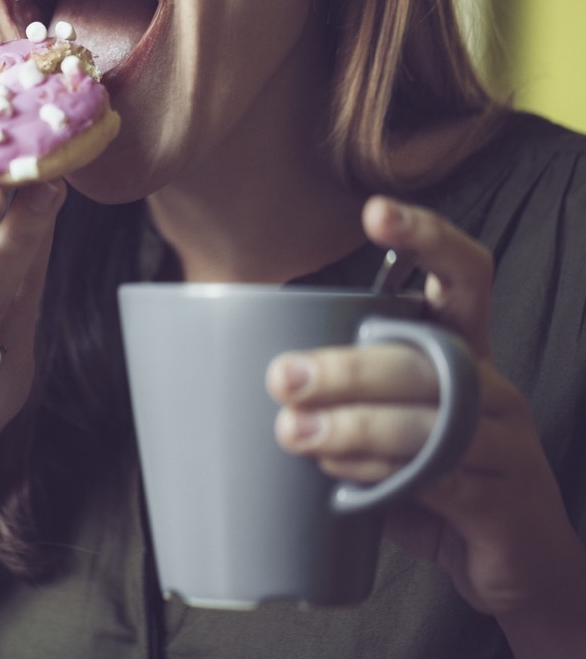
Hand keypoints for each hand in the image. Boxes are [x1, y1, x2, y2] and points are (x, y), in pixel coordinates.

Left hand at [267, 196, 585, 649]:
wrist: (514, 564)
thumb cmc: (437, 482)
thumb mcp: (392, 428)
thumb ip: (348, 400)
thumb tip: (262, 375)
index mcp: (466, 354)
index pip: (464, 276)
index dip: (427, 238)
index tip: (375, 213)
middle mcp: (492, 387)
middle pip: (425, 358)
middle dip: (348, 366)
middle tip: (284, 378)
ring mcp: (506, 442)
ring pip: (431, 419)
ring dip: (355, 426)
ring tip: (294, 433)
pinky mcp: (503, 497)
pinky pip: (441, 478)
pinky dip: (384, 475)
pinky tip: (339, 477)